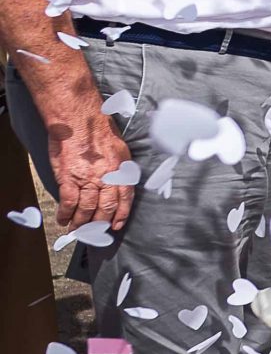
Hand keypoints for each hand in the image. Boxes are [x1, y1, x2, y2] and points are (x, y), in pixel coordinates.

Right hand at [52, 109, 133, 231]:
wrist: (79, 120)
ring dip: (81, 222)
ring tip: (77, 230)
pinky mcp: (69, 178)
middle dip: (100, 223)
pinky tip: (63, 219)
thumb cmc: (100, 132)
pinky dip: (65, 213)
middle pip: (105, 207)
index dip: (121, 214)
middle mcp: (107, 177)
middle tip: (94, 233)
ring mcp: (87, 179)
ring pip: (86, 208)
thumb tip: (119, 183)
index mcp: (122, 170)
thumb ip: (120, 168)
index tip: (116, 225)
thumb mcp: (120, 150)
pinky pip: (68, 202)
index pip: (125, 198)